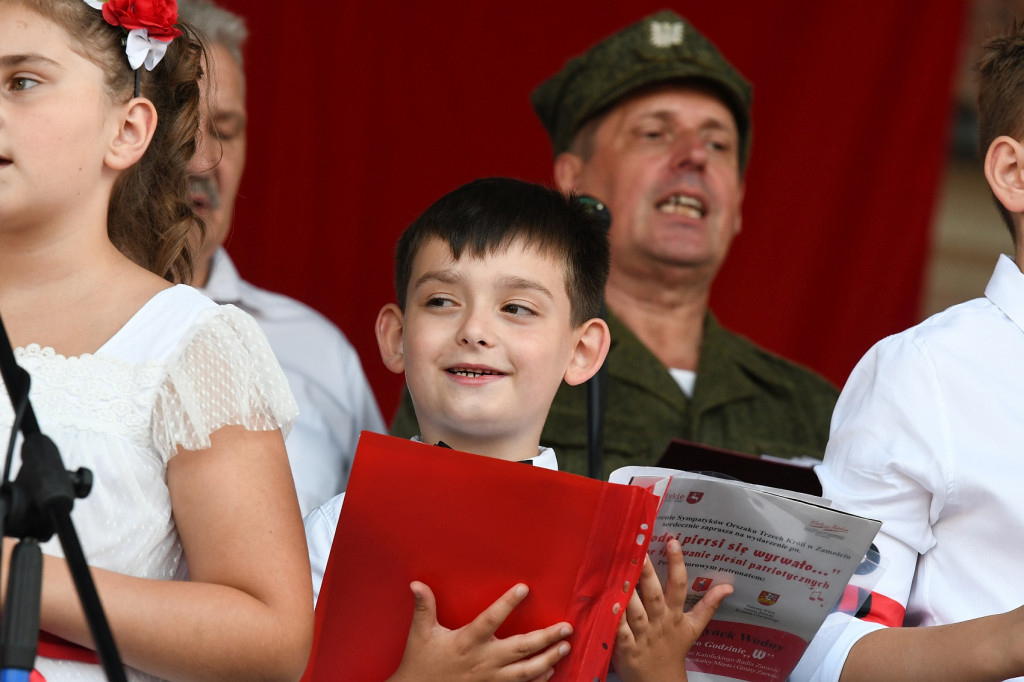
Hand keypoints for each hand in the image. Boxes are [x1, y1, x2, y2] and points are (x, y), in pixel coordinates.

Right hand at [387, 581, 572, 681]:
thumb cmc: (421, 662)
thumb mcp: (421, 633)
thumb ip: (424, 607)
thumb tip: (416, 584)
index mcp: (467, 641)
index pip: (491, 619)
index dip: (508, 603)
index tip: (524, 588)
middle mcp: (483, 660)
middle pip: (521, 647)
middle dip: (546, 637)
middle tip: (566, 627)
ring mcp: (490, 678)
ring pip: (526, 671)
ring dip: (548, 658)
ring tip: (564, 647)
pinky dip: (538, 679)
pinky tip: (550, 669)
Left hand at [612, 539, 732, 681]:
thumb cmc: (674, 648)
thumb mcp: (694, 627)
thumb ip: (709, 605)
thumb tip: (729, 586)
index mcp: (675, 615)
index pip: (678, 586)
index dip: (677, 564)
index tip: (673, 541)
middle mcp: (659, 622)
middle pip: (654, 595)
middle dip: (648, 573)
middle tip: (640, 550)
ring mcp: (643, 635)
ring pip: (636, 611)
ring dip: (629, 594)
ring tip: (621, 572)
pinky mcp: (626, 648)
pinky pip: (620, 632)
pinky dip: (616, 620)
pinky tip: (609, 604)